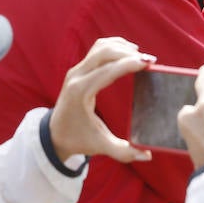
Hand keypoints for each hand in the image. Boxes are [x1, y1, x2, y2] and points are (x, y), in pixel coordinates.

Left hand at [48, 37, 154, 162]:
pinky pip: (97, 49)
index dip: (129, 64)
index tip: (149, 62)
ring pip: (100, 47)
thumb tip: (148, 155)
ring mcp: (75, 70)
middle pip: (104, 52)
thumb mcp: (100, 147)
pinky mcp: (78, 69)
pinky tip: (127, 52)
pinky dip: (113, 46)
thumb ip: (124, 152)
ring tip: (140, 56)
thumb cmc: (78, 139)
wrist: (53, 135)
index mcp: (81, 92)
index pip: (107, 70)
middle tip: (150, 60)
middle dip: (128, 53)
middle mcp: (76, 76)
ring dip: (121, 47)